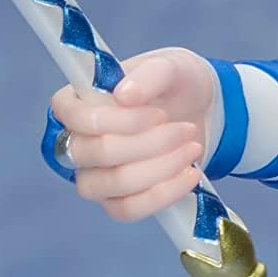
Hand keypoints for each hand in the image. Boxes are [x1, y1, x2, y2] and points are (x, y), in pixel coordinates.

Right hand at [50, 49, 214, 223]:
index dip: (118, 121)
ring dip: (159, 169)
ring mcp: (94, 175)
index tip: (158, 114)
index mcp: (76, 101)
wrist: (201, 110)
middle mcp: (77, 141)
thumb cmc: (175, 83)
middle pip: (96, 153)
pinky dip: (163, 194)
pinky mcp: (117, 200)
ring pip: (112, 184)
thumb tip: (124, 96)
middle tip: (186, 129)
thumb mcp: (170, 66)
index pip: (76, 118)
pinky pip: (128, 209)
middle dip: (149, 144)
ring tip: (192, 148)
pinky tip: (190, 174)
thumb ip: (149, 74)